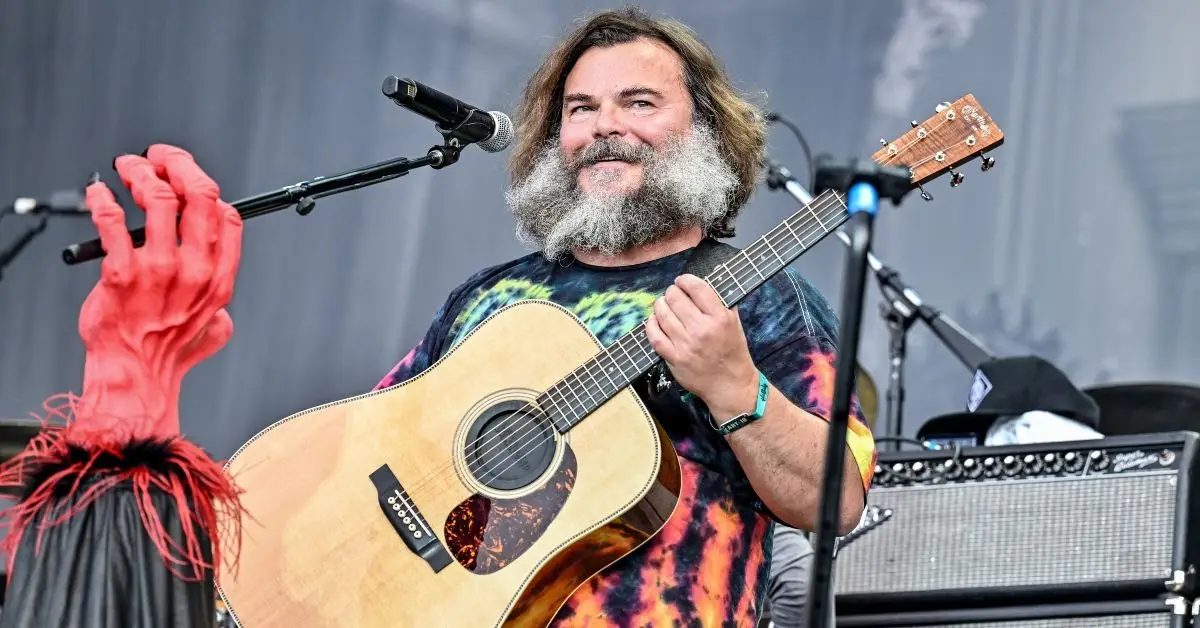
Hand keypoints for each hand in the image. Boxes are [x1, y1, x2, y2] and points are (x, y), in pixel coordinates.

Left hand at [75, 144, 242, 436]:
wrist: (135, 377)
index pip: (227, 216)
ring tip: (128, 166)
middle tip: (160, 156)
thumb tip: (221, 299)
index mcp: (219, 278)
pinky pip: (112, 220)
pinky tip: (98, 191)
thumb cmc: (168, 354)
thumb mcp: (216, 330)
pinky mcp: (121, 273)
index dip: (208, 189)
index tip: (190, 179)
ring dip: (140, 172)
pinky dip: (103, 197)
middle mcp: (195, 269)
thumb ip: (222, 308)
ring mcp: (159, 270)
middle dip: (179, 164)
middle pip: (198, 195)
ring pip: (157, 197)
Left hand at [645, 274, 758, 421]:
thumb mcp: (734, 323)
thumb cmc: (733, 353)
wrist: (730, 385)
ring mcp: (686, 345)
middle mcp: (702, 329)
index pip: (697, 287)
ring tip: (663, 305)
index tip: (682, 281)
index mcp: (720, 318)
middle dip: (672, 292)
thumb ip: (722, 301)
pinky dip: (652, 324)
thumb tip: (708, 279)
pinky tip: (655, 321)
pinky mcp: (674, 358)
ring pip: (662, 313)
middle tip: (673, 295)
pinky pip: (654, 335)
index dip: (685, 280)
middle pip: (675, 298)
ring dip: (660, 305)